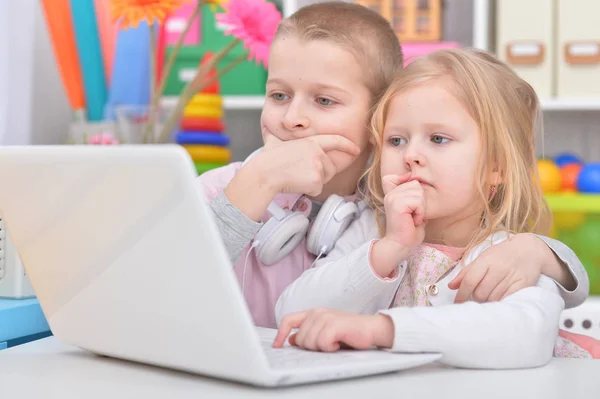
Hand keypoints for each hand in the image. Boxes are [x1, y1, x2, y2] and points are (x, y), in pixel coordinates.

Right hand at [224, 131, 359, 220]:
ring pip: (324, 179)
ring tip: (296, 177)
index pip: (335, 141)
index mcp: (310, 141)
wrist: (264, 173)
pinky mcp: (317, 180)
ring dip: (312, 182)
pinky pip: (317, 189)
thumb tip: (267, 129)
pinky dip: (308, 190)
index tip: (356, 149)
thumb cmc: (267, 159)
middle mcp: (318, 152)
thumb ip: (277, 137)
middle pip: (329, 168)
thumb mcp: (274, 142)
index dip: (347, 145)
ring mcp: (318, 166)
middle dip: (320, 174)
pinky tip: (296, 184)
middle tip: (300, 173)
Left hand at [272, 309, 393, 351]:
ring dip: (322, 348)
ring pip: (310, 343)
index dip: (280, 334)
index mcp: (313, 313)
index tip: (277, 347)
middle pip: (300, 339)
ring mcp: (325, 317)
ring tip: (334, 343)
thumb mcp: (325, 332)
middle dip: (311, 347)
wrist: (371, 329)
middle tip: (327, 344)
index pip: (288, 320)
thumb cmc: (349, 333)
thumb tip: (291, 340)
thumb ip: (308, 333)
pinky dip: (330, 348)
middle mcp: (317, 312)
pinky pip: (322, 343)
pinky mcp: (334, 324)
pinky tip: (339, 343)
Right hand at [381, 174, 425, 248]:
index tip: (411, 202)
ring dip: (421, 208)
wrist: (401, 245)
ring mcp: (392, 198)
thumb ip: (414, 195)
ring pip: (419, 192)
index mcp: (392, 193)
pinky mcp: (397, 204)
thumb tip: (420, 182)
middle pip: (416, 184)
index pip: (403, 175)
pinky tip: (413, 221)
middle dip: (421, 201)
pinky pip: (418, 201)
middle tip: (413, 214)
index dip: (410, 182)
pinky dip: (420, 212)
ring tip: (413, 218)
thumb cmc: (409, 230)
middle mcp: (391, 193)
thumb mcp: (413, 208)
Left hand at [448, 234, 542, 302]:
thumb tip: (451, 286)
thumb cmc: (502, 255)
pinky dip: (499, 302)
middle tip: (475, 298)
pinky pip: (506, 300)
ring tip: (487, 297)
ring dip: (487, 302)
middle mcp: (498, 269)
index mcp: (486, 261)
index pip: (470, 280)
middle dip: (474, 299)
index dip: (461, 294)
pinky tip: (497, 300)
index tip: (457, 302)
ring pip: (492, 298)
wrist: (529, 250)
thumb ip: (466, 272)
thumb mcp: (482, 258)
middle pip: (480, 293)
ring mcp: (511, 277)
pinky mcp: (523, 285)